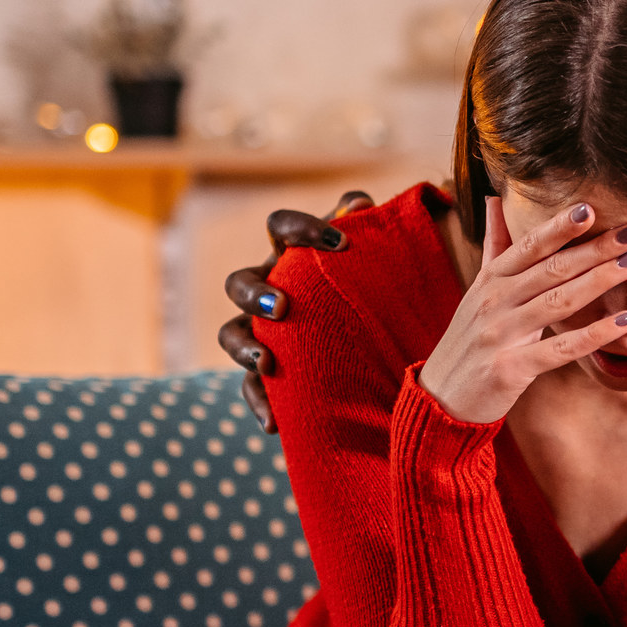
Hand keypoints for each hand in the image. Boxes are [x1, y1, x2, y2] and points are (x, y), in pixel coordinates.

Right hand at [219, 192, 371, 430]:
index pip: (279, 226)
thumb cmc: (382, 287)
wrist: (395, 341)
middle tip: (283, 308)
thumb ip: (375, 227)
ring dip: (244, 346)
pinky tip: (272, 423)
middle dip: (256, 293)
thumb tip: (360, 203)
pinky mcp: (270, 374)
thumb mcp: (384, 258)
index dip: (299, 228)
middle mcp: (270, 288)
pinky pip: (252, 388)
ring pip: (231, 333)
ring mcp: (263, 331)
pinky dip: (259, 404)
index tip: (339, 244)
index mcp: (294, 252)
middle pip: (239, 282)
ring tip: (267, 362)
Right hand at [419, 199, 626, 423]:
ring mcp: (502, 335)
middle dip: (595, 249)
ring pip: (558, 302)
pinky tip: (625, 321)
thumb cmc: (469, 339)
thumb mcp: (478, 289)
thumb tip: (495, 198)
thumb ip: (495, 245)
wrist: (442, 397)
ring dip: (599, 281)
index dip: (559, 226)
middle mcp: (495, 301)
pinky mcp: (511, 369)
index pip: (528, 245)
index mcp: (491, 280)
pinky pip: (560, 349)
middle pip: (552, 269)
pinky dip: (594, 335)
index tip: (592, 207)